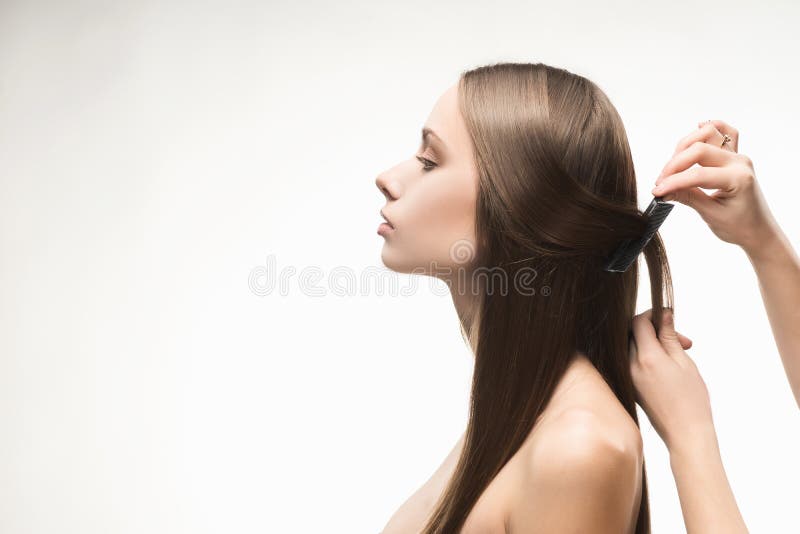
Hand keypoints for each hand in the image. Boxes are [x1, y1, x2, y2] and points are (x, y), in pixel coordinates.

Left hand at [629, 308, 714, 452]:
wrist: (685, 433)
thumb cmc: (691, 399)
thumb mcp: (684, 363)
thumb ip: (669, 337)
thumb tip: (663, 315)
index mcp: (646, 358)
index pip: (638, 322)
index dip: (653, 315)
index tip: (669, 318)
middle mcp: (630, 366)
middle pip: (633, 333)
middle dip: (655, 329)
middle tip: (683, 341)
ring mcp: (627, 376)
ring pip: (632, 346)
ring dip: (652, 343)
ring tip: (679, 353)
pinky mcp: (629, 385)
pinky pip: (632, 361)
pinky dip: (647, 356)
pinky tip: (668, 364)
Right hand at [652, 120, 779, 256]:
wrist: (758, 231)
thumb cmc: (740, 227)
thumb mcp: (710, 214)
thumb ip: (686, 197)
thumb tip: (662, 190)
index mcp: (738, 179)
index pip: (697, 174)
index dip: (673, 182)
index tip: (657, 191)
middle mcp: (739, 162)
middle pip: (699, 149)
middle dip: (675, 164)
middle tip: (661, 182)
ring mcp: (737, 156)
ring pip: (708, 134)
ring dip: (685, 146)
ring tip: (674, 167)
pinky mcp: (734, 156)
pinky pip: (724, 133)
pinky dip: (708, 130)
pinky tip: (696, 133)